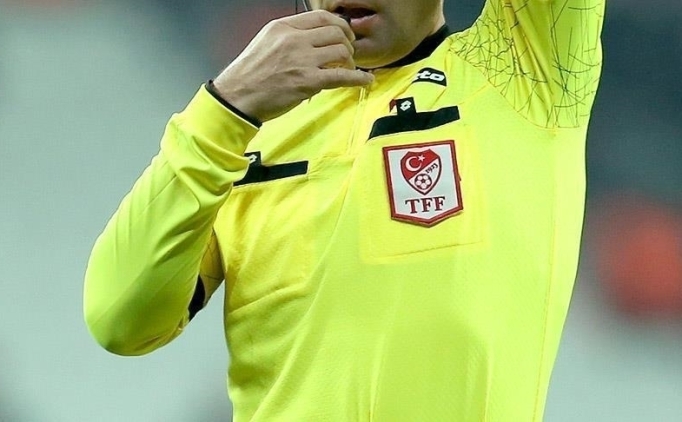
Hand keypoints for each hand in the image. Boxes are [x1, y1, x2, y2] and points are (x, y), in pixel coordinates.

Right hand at [213, 10, 373, 122]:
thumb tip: (312, 42)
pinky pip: (342, 76)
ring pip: (342, 52)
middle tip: (348, 55)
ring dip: (350, 61)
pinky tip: (365, 80)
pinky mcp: (308, 82)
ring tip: (348, 69)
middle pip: (336, 32)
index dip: (339, 25)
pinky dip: (358, 78)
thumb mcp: (265, 43)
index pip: (321, 17)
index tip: (344, 35)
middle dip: (347, 44)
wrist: (237, 97)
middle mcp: (294, 40)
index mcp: (283, 27)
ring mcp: (302, 60)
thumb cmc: (248, 76)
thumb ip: (289, 38)